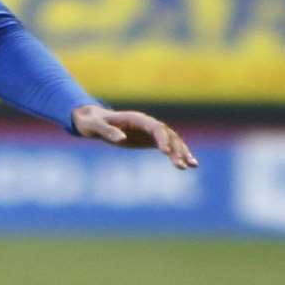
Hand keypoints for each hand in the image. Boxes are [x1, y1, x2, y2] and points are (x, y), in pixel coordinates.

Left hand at [71, 104, 198, 169]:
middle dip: (177, 148)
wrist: (92, 120)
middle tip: (183, 165)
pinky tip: (189, 166)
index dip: (162, 138)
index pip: (155, 127)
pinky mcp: (150, 140)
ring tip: (193, 166)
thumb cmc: (91, 122)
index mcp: (135, 118)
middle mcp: (147, 123)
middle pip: (168, 134)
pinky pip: (168, 147)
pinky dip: (178, 155)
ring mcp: (150, 132)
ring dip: (183, 152)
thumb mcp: (95, 127)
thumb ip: (107, 132)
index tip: (165, 152)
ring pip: (172, 141)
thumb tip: (121, 139)